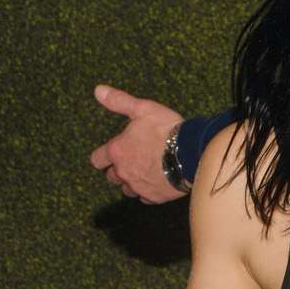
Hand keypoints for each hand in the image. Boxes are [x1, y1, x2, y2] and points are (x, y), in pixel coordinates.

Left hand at [88, 85, 184, 202]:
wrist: (191, 153)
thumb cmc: (166, 130)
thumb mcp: (142, 109)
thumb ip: (119, 101)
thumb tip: (98, 90)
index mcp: (117, 151)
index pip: (97, 160)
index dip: (101, 157)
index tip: (108, 155)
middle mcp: (124, 172)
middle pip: (112, 177)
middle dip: (118, 170)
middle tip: (131, 161)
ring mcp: (139, 186)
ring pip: (127, 190)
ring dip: (132, 182)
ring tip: (144, 172)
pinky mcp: (154, 197)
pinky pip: (145, 198)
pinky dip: (148, 192)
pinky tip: (156, 183)